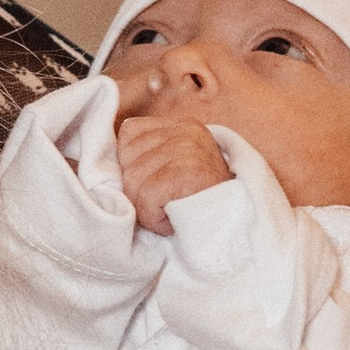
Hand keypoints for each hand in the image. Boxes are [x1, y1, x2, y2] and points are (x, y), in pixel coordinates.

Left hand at [113, 115, 231, 233]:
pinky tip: (171, 221)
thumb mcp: (178, 167)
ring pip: (132, 181)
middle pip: (126, 159)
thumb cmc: (203, 202)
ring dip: (145, 208)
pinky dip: (154, 218)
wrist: (241, 223)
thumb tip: (107, 168)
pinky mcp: (187, 172)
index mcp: (180, 125)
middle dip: (136, 190)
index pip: (129, 133)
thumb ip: (150, 156)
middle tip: (163, 204)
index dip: (130, 164)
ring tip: (170, 212)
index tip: (152, 185)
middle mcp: (185, 130)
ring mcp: (187, 149)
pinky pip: (146, 198)